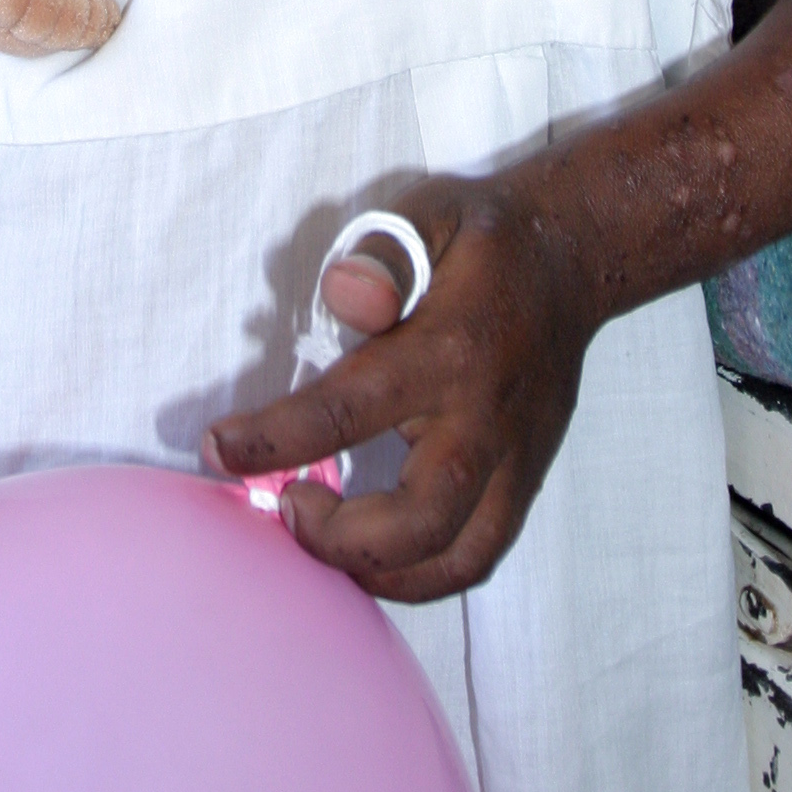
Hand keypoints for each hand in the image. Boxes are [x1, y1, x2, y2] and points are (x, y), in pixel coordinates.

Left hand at [202, 166, 592, 603]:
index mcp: (449, 351)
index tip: (218, 450)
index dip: (273, 441)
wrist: (574, 258)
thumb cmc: (483, 240)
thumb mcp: (426, 215)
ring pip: (456, 558)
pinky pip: (477, 557)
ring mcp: (514, 459)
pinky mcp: (525, 481)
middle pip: (419, 518)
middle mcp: (485, 418)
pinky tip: (372, 556)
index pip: (348, 411)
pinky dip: (421, 577)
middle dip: (337, 537)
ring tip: (322, 540)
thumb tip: (345, 295)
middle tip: (285, 505)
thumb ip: (380, 254)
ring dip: (379, 573)